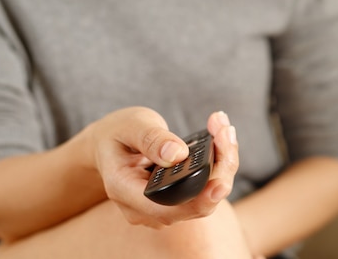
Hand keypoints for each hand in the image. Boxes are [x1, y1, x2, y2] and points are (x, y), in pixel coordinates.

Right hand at [88, 107, 237, 226]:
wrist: (111, 144)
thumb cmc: (118, 133)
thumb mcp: (130, 126)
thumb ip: (151, 139)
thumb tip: (177, 155)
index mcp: (124, 190)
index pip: (167, 208)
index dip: (198, 200)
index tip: (222, 181)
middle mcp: (144, 209)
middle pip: (195, 205)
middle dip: (220, 171)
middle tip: (226, 132)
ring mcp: (161, 209)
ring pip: (205, 198)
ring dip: (223, 166)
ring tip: (224, 129)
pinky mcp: (176, 202)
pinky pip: (204, 190)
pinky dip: (218, 166)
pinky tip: (222, 138)